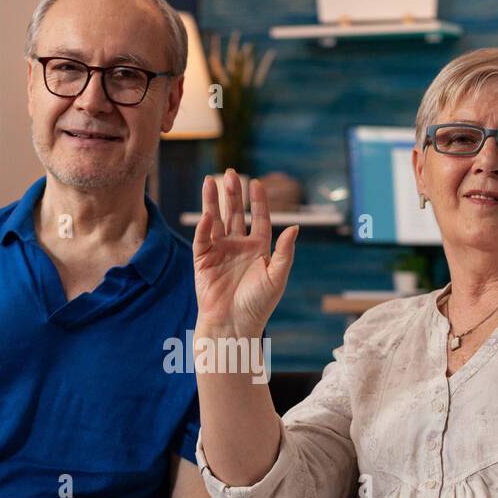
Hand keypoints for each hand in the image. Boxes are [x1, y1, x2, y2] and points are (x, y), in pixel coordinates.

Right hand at [192, 168, 298, 338]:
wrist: (234, 324)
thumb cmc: (258, 304)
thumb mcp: (277, 276)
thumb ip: (285, 251)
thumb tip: (295, 227)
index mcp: (258, 249)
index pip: (258, 218)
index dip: (258, 201)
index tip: (257, 183)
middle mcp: (238, 247)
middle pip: (235, 214)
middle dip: (233, 194)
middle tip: (230, 172)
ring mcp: (219, 252)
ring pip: (216, 220)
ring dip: (213, 202)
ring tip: (211, 180)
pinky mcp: (203, 261)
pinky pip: (203, 239)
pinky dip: (204, 227)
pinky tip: (207, 215)